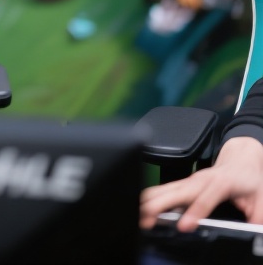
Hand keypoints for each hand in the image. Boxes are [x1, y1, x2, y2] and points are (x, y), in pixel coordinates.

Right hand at [139, 137, 262, 230]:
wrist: (241, 157)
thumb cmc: (249, 177)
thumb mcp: (260, 198)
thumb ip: (258, 216)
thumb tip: (255, 231)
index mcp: (221, 183)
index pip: (205, 199)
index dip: (194, 212)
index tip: (184, 226)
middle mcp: (201, 179)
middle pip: (176, 191)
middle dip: (159, 205)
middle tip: (146, 219)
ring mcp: (190, 179)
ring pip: (166, 189)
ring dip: (149, 201)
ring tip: (138, 214)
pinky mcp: (184, 182)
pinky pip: (164, 189)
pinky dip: (151, 197)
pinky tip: (142, 205)